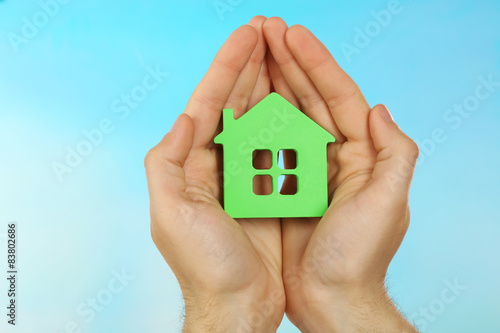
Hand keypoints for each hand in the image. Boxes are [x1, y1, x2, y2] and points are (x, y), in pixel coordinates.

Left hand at [144, 16, 284, 331]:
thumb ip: (167, 161)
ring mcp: (244, 176)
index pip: (210, 102)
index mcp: (191, 163)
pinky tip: (298, 100)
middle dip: (250, 66)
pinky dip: (288, 122)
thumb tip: (185, 117)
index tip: (248, 36)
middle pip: (234, 103)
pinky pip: (280, 148)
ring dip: (270, 85)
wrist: (238, 305)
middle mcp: (216, 164)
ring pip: (259, 120)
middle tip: (268, 32)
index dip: (228, 66)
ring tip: (283, 53)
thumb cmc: (204, 266)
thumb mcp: (171, 213)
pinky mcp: (268, 191)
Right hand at [263, 17, 418, 331]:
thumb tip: (379, 108)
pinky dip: (255, 122)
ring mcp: (307, 169)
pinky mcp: (284, 186)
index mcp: (362, 154)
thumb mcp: (387, 205)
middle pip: (310, 98)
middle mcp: (335, 156)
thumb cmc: (358, 258)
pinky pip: (267, 146)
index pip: (339, 96)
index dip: (316, 62)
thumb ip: (394, 153)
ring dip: (271, 84)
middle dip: (289, 62)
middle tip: (265, 30)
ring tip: (252, 53)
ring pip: (287, 116)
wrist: (330, 299)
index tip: (291, 34)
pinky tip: (241, 102)